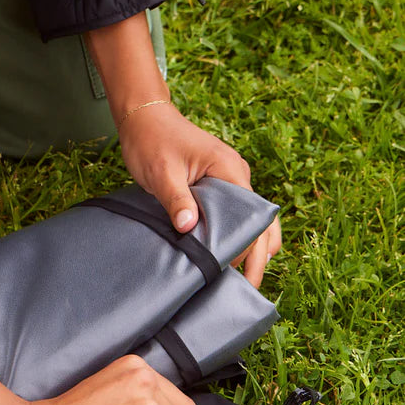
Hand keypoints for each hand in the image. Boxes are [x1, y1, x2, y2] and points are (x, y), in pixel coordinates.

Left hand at [118, 102, 281, 287]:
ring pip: (250, 218)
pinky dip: (235, 234)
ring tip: (241, 279)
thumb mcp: (162, 172)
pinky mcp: (215, 185)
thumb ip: (176, 199)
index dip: (249, 245)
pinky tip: (226, 255)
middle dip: (259, 253)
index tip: (241, 272)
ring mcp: (228, 180)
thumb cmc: (152, 141)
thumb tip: (188, 226)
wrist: (144, 118)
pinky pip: (233, 213)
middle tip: (250, 287)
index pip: (252, 215)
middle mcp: (236, 175)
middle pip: (260, 220)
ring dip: (250, 245)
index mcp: (230, 171)